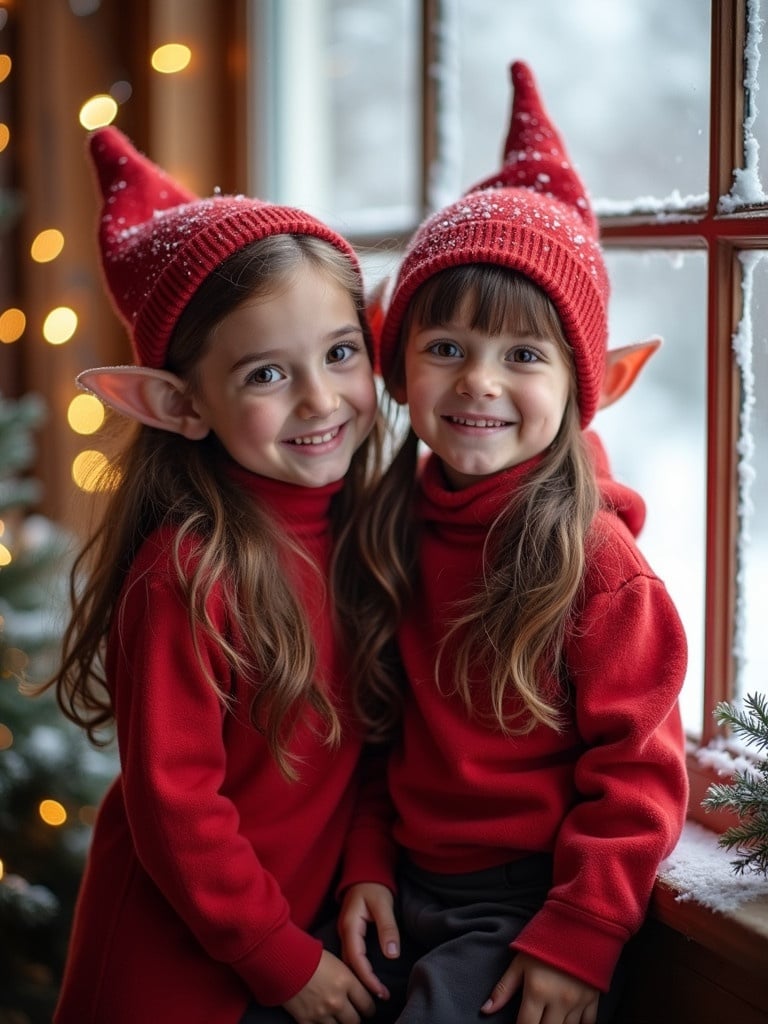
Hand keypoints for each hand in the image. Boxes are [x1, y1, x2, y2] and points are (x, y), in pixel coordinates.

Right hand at [282, 949, 375, 1023]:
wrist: (282, 960)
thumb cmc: (308, 955)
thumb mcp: (335, 962)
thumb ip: (347, 978)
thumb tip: (357, 989)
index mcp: (346, 982)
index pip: (367, 1004)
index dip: (369, 1008)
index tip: (368, 1009)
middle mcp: (337, 1001)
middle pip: (355, 1021)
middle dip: (356, 1018)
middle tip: (354, 1016)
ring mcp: (321, 1013)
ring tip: (338, 1019)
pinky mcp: (306, 1020)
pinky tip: (323, 1022)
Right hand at [339, 882, 400, 998]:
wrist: (364, 873)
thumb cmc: (374, 887)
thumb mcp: (383, 904)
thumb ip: (388, 928)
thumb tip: (392, 954)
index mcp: (350, 925)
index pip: (356, 958)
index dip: (367, 977)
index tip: (379, 991)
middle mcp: (344, 932)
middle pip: (349, 964)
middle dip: (363, 983)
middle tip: (381, 996)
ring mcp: (345, 933)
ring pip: (348, 962)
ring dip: (360, 977)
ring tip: (376, 991)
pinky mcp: (349, 934)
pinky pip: (351, 956)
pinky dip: (359, 969)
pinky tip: (368, 976)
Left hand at [481, 952, 599, 1023]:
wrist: (578, 923)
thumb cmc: (545, 941)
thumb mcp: (520, 961)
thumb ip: (503, 988)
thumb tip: (485, 1010)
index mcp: (537, 991)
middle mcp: (559, 1001)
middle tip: (534, 1019)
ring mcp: (578, 1002)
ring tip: (548, 1019)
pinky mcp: (593, 999)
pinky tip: (568, 1022)